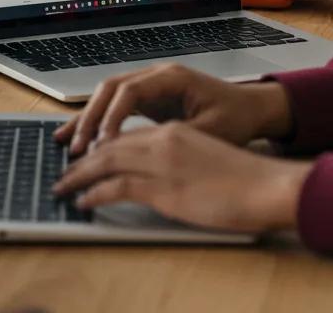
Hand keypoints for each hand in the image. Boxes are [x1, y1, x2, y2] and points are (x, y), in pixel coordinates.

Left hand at [54, 122, 309, 233]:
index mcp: (173, 130)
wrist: (268, 186)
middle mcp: (163, 139)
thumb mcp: (205, 155)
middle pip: (110, 144)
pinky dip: (95, 193)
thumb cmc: (245, 178)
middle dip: (82, 157)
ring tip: (63, 187)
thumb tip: (153, 172)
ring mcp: (162, 162)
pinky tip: (84, 201)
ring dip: (80, 174)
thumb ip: (176, 157)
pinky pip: (117, 186)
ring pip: (107, 161)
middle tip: (63, 171)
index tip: (84, 155)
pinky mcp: (164, 187)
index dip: (100, 144)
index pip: (126, 134)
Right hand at [55, 64, 292, 154]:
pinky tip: (82, 137)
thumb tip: (146, 150)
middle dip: (91, 116)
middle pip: (111, 88)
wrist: (252, 108)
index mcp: (171, 77)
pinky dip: (99, 122)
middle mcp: (156, 76)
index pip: (130, 90)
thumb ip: (179, 137)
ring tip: (66, 141)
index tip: (101, 142)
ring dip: (88, 118)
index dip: (112, 116)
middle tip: (76, 146)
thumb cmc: (236, 117)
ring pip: (108, 96)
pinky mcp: (149, 101)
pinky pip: (116, 108)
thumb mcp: (212, 131)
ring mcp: (150, 86)